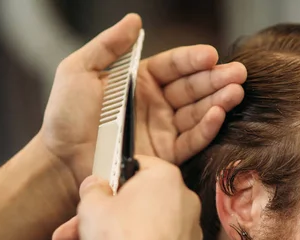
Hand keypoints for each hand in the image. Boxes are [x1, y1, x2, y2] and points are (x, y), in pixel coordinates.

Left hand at [38, 13, 245, 192]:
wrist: (61, 160)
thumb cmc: (65, 115)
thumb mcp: (79, 70)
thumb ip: (109, 45)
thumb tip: (135, 19)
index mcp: (140, 81)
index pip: (174, 66)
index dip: (193, 60)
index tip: (211, 55)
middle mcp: (156, 104)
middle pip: (193, 87)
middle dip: (216, 79)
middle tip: (238, 73)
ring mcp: (163, 129)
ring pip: (197, 112)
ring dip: (218, 101)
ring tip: (236, 92)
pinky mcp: (166, 155)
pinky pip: (191, 139)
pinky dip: (206, 128)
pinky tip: (218, 115)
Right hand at [76, 156, 201, 239]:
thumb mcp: (91, 206)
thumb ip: (92, 189)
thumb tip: (95, 185)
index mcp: (165, 177)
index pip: (139, 164)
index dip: (116, 177)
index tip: (102, 188)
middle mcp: (185, 199)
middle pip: (142, 200)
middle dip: (110, 215)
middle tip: (86, 226)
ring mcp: (191, 229)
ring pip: (149, 226)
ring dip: (121, 237)